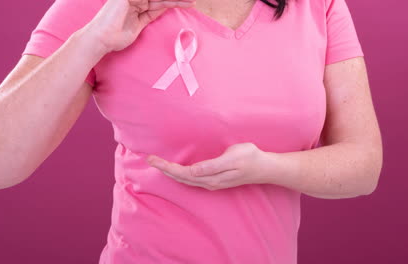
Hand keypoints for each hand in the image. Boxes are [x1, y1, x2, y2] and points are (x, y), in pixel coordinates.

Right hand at [86, 0, 195, 51]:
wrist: (101, 39)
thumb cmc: (115, 38)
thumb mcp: (138, 26)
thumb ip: (149, 15)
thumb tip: (163, 8)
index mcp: (135, 3)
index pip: (159, 1)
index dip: (173, 2)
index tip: (188, 2)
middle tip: (192, 0)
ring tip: (191, 0)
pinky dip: (167, 1)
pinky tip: (178, 0)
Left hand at [146, 142, 274, 190]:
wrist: (265, 168)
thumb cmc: (250, 158)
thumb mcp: (232, 157)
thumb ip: (211, 166)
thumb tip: (192, 171)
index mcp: (210, 177)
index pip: (182, 173)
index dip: (166, 167)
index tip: (153, 159)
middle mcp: (208, 182)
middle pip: (180, 178)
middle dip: (164, 169)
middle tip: (149, 159)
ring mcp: (211, 183)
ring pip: (184, 180)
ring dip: (170, 172)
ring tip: (158, 164)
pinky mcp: (214, 180)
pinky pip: (191, 179)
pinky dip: (179, 174)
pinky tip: (175, 170)